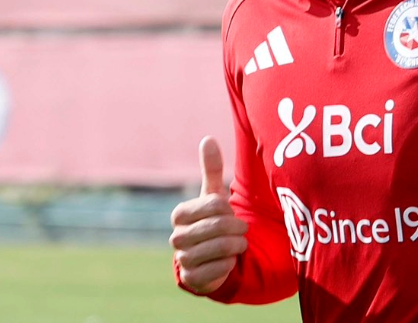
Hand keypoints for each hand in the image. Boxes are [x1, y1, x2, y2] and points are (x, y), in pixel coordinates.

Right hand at [170, 136, 248, 293]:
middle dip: (236, 227)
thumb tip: (207, 138)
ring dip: (236, 245)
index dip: (228, 209)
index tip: (229, 212)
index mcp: (180, 214)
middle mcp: (177, 237)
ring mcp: (182, 259)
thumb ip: (211, 169)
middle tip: (240, 229)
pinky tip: (229, 261)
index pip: (214, 204)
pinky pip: (218, 269)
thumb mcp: (213, 196)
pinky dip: (230, 264)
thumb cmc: (212, 221)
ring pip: (220, 247)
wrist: (211, 258)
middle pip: (218, 226)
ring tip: (237, 244)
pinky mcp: (192, 279)